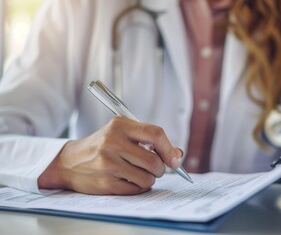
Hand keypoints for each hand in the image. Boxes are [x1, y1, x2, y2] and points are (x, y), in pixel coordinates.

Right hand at [37, 117, 181, 194]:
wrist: (69, 162)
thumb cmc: (102, 146)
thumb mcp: (123, 134)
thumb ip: (151, 141)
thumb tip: (177, 155)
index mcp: (120, 125)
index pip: (155, 133)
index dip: (169, 148)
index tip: (174, 159)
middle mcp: (112, 143)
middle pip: (154, 161)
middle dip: (160, 169)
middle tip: (155, 169)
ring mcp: (108, 163)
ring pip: (147, 178)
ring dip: (149, 179)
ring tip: (139, 173)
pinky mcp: (105, 182)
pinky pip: (136, 189)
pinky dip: (138, 187)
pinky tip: (129, 180)